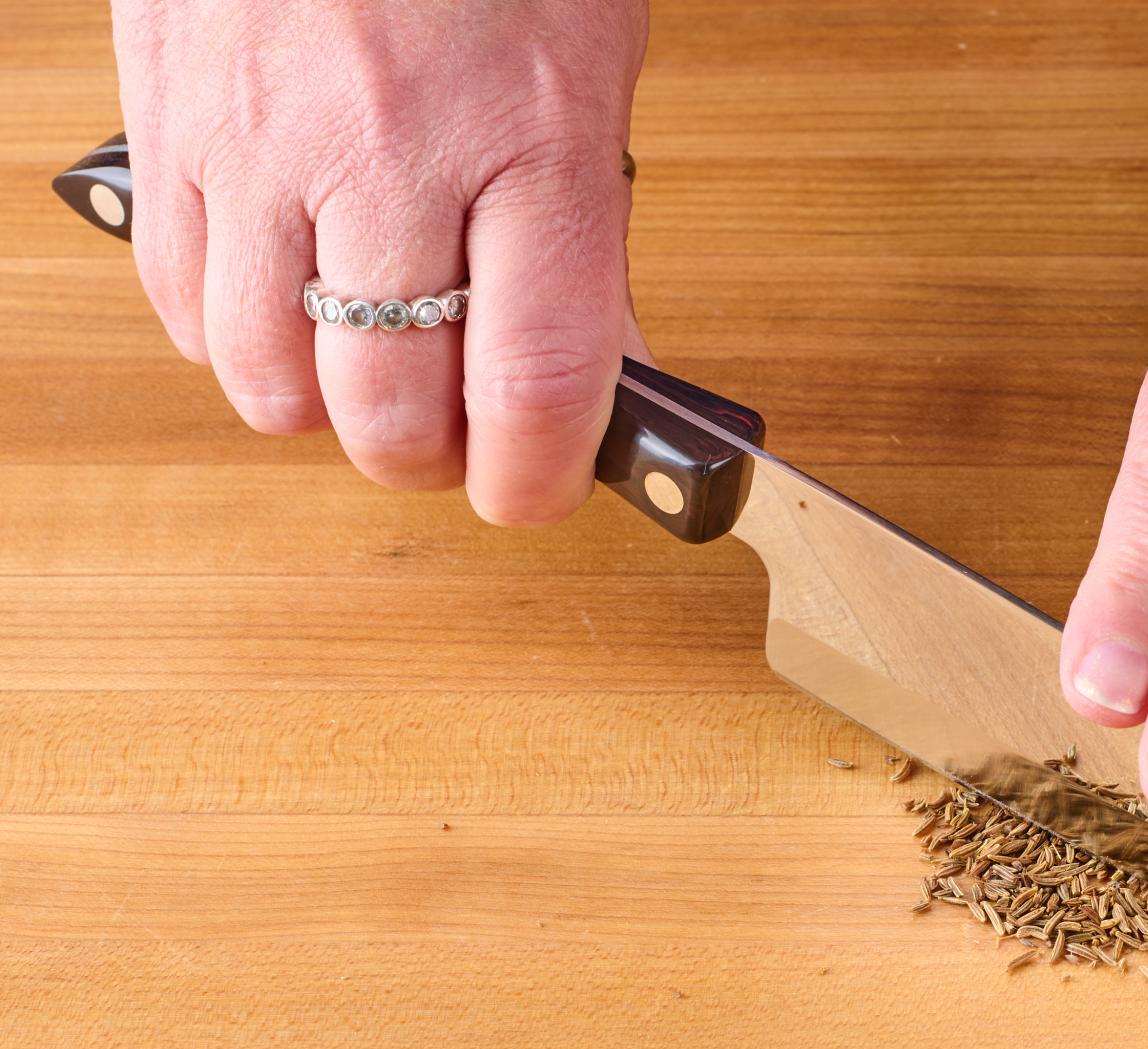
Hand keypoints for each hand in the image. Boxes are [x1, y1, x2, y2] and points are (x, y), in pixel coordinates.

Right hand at [111, 0, 647, 522]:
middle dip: (426, 458)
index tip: (536, 494)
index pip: (534, 381)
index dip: (535, 479)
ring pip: (263, 377)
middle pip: (387, 406)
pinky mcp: (164, 117)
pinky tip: (280, 299)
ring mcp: (258, 137)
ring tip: (363, 364)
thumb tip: (594, 372)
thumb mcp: (590, 68)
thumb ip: (588, 233)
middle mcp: (389, 149)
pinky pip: (174, 296)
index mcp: (533, 136)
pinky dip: (228, 335)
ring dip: (322, 407)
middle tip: (450, 439)